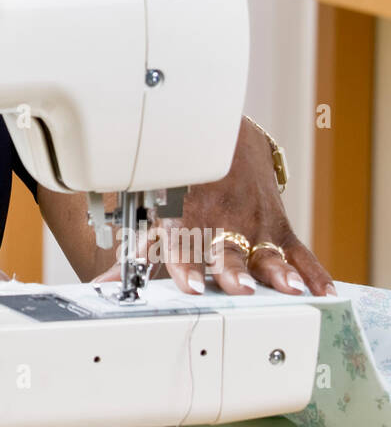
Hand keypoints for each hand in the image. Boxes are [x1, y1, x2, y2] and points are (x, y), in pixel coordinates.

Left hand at [94, 116, 335, 298]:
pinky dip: (311, 271)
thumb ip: (134, 251)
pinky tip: (321, 292)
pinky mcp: (277, 223)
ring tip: (288, 290)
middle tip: (238, 287)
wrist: (219, 134)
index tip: (190, 287)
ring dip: (276, 271)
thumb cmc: (180, 178)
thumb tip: (105, 286)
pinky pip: (297, 249)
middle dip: (232, 268)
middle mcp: (221, 218)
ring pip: (265, 249)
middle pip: (226, 248)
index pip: (182, 243)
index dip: (184, 264)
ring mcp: (252, 220)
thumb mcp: (153, 208)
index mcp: (185, 214)